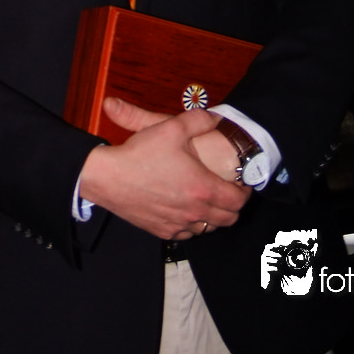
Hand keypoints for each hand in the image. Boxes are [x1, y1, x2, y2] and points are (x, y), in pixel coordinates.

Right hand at [78, 97, 250, 241]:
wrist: (108, 177)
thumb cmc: (141, 152)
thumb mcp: (172, 126)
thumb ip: (199, 120)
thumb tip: (216, 119)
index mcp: (202, 188)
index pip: (238, 201)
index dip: (245, 192)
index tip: (241, 181)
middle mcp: (194, 212)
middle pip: (228, 219)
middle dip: (232, 205)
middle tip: (227, 189)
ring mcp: (178, 225)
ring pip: (208, 229)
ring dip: (212, 216)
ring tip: (206, 198)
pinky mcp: (162, 231)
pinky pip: (187, 234)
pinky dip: (192, 224)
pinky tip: (184, 208)